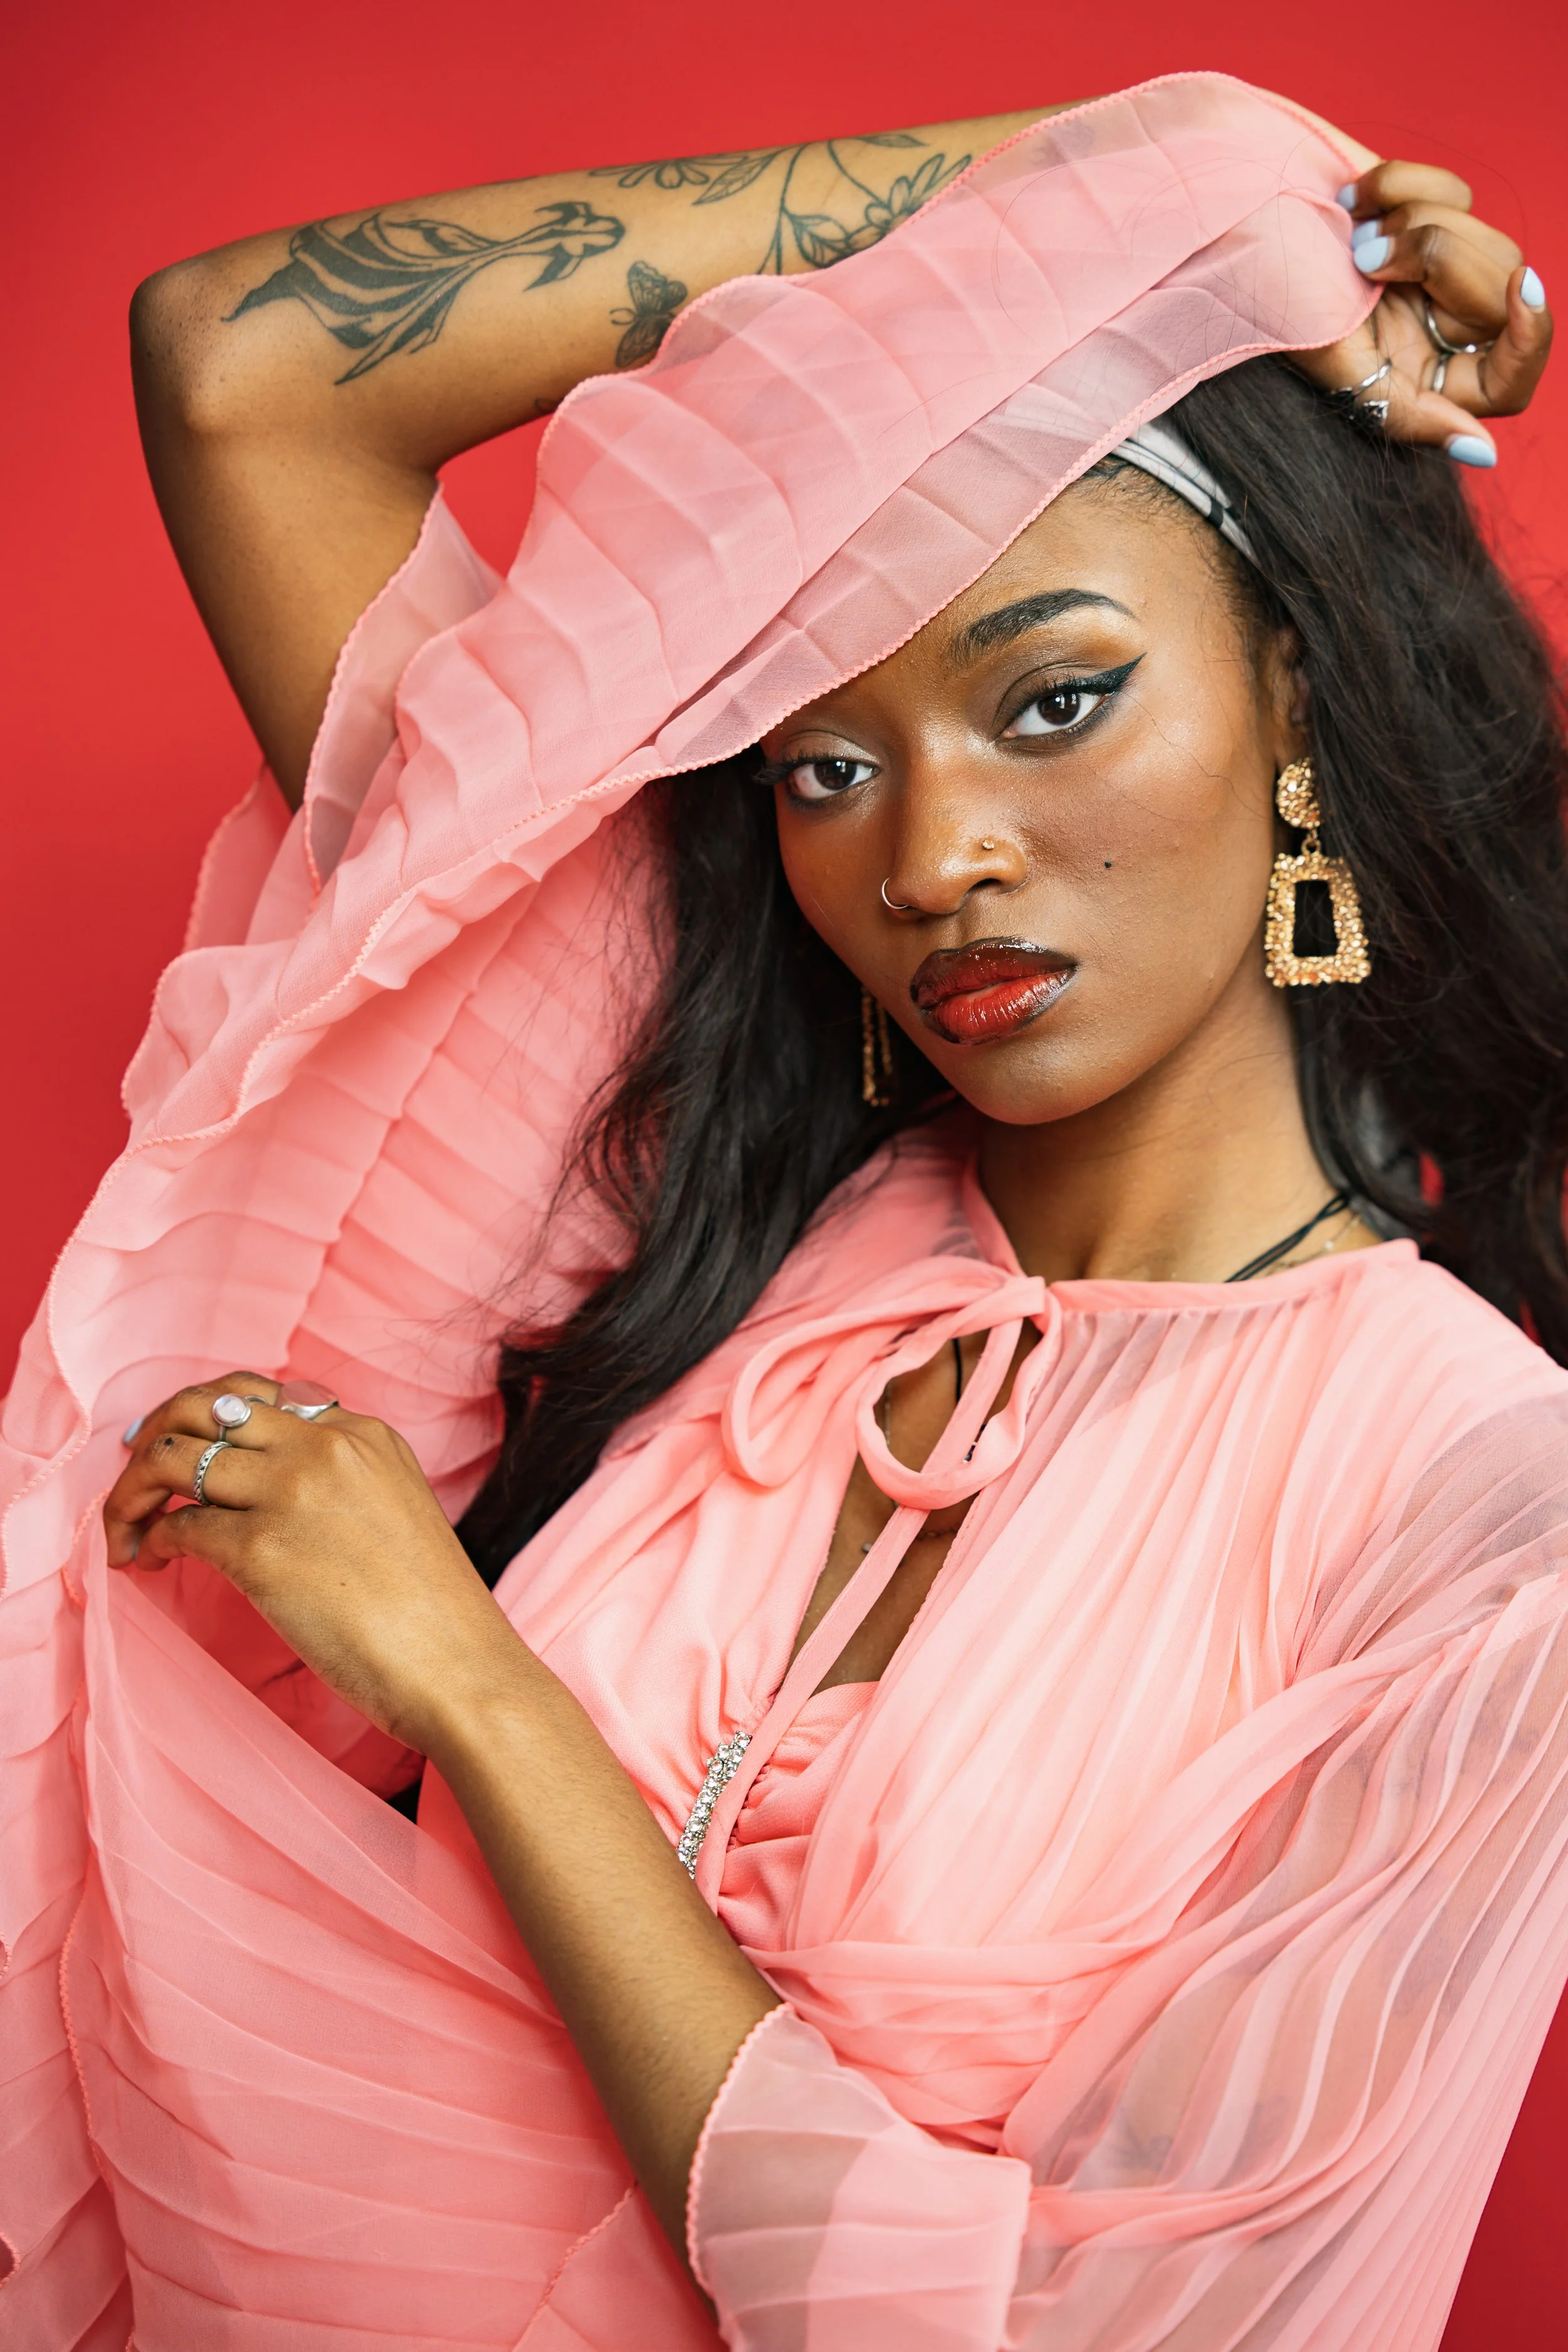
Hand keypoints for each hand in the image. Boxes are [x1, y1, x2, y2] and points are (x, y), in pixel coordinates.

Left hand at [104, 1375, 517, 1750]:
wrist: (458, 1665)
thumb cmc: (431, 1610)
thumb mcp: (395, 1507)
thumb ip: (341, 1481)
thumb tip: (265, 1487)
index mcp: (360, 1434)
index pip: (257, 1396)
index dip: (204, 1419)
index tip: (176, 1448)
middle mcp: (323, 1448)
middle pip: (202, 1406)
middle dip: (152, 1437)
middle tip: (134, 1478)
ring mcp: (291, 1494)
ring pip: (173, 1457)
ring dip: (131, 1492)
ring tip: (124, 1529)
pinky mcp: (262, 1550)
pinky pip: (177, 1526)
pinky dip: (147, 1541)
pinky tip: (149, 1563)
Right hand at [1296, 161, 1550, 462]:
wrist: (1230, 233)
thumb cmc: (1274, 311)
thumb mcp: (1345, 374)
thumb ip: (1413, 417)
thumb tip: (1484, 451)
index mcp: (1423, 383)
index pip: (1512, 381)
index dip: (1530, 337)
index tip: (1521, 287)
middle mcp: (1436, 332)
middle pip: (1505, 296)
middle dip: (1444, 261)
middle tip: (1370, 261)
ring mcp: (1434, 273)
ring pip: (1490, 238)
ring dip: (1418, 223)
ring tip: (1353, 237)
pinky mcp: (1426, 214)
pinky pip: (1456, 190)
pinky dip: (1401, 186)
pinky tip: (1351, 201)